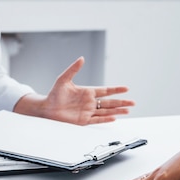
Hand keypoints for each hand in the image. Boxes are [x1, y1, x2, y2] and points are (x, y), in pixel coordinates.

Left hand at [15, 57, 134, 124]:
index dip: (116, 90)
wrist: (47, 108)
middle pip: (109, 102)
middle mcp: (90, 102)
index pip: (106, 91)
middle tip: (133, 102)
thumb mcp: (63, 79)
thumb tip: (81, 58)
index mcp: (88, 91)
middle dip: (121, 102)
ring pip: (106, 111)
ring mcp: (88, 111)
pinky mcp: (84, 120)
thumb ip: (73, 69)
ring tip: (128, 110)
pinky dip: (106, 119)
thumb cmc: (54, 94)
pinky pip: (97, 119)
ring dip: (117, 111)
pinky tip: (114, 118)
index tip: (126, 88)